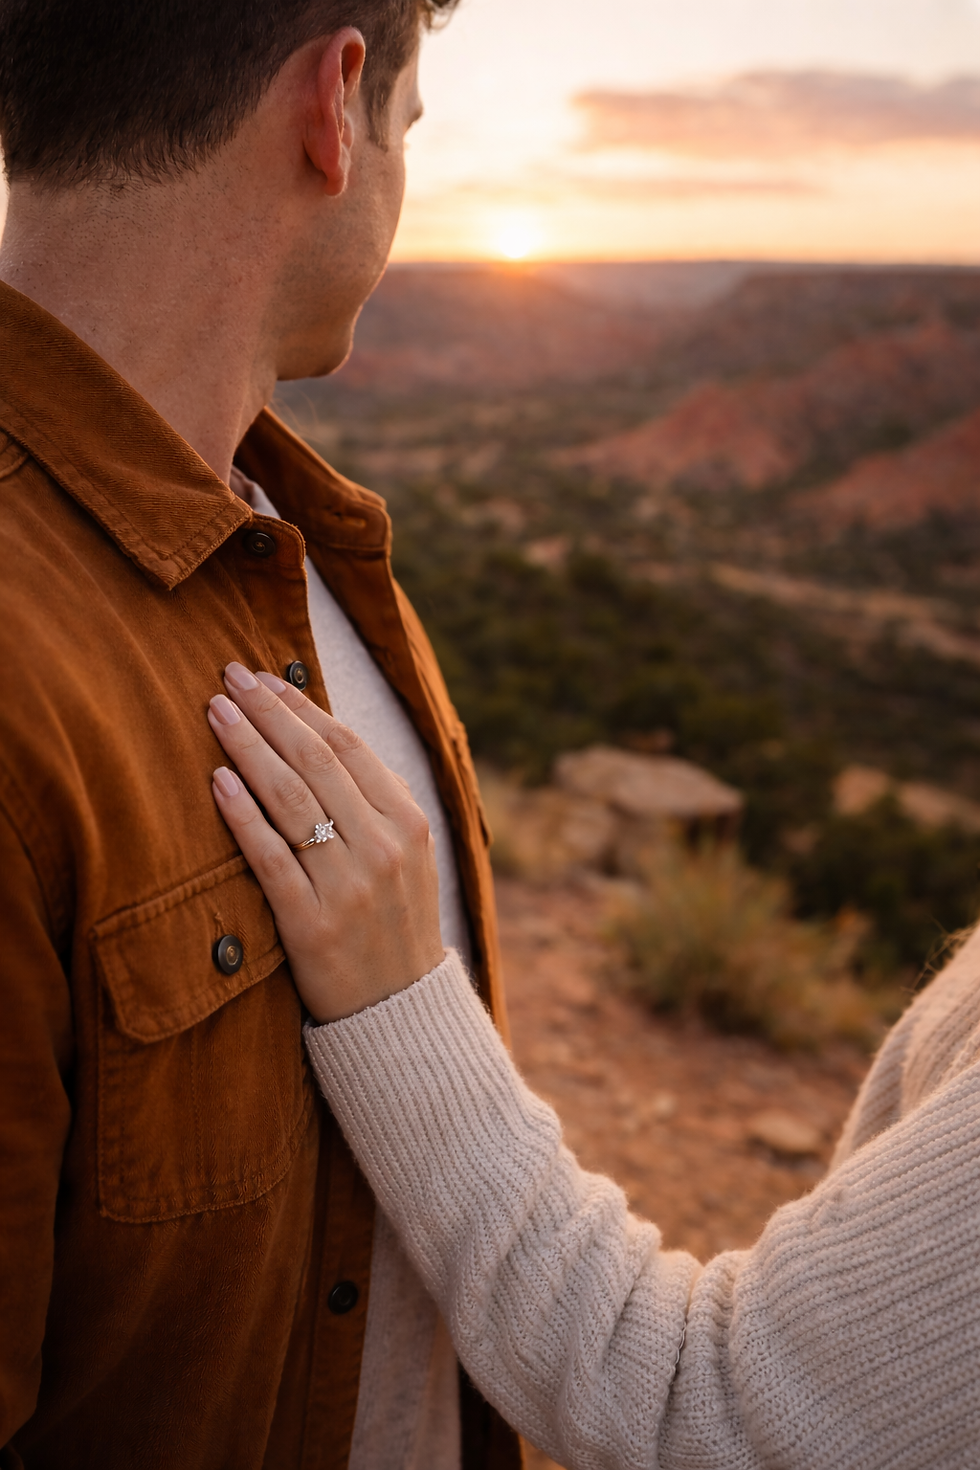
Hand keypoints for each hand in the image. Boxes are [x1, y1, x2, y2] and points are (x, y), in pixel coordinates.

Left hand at [206, 662, 444, 1022]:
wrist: (400, 1011)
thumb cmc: (394, 921)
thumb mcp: (407, 854)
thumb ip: (374, 800)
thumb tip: (320, 735)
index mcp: (409, 823)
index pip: (348, 747)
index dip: (302, 707)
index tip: (265, 678)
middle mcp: (383, 848)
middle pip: (315, 763)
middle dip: (268, 713)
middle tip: (228, 677)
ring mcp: (349, 886)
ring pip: (290, 801)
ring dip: (248, 749)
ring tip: (215, 713)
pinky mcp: (312, 924)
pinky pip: (270, 859)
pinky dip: (243, 817)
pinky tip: (218, 782)